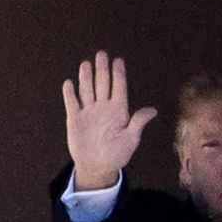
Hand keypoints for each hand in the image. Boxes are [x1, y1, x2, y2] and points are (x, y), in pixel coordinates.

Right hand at [61, 51, 157, 188]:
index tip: (118, 60)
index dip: (118, 74)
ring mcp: (89, 112)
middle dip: (102, 69)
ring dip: (86, 77)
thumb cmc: (117, 154)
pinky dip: (70, 94)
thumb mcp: (130, 140)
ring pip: (87, 90)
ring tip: (86, 64)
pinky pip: (72, 103)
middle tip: (101, 54)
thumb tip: (152, 110)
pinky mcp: (75, 119)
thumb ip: (137, 123)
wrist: (97, 167)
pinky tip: (69, 83)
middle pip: (102, 84)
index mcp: (118, 111)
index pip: (119, 88)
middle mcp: (103, 107)